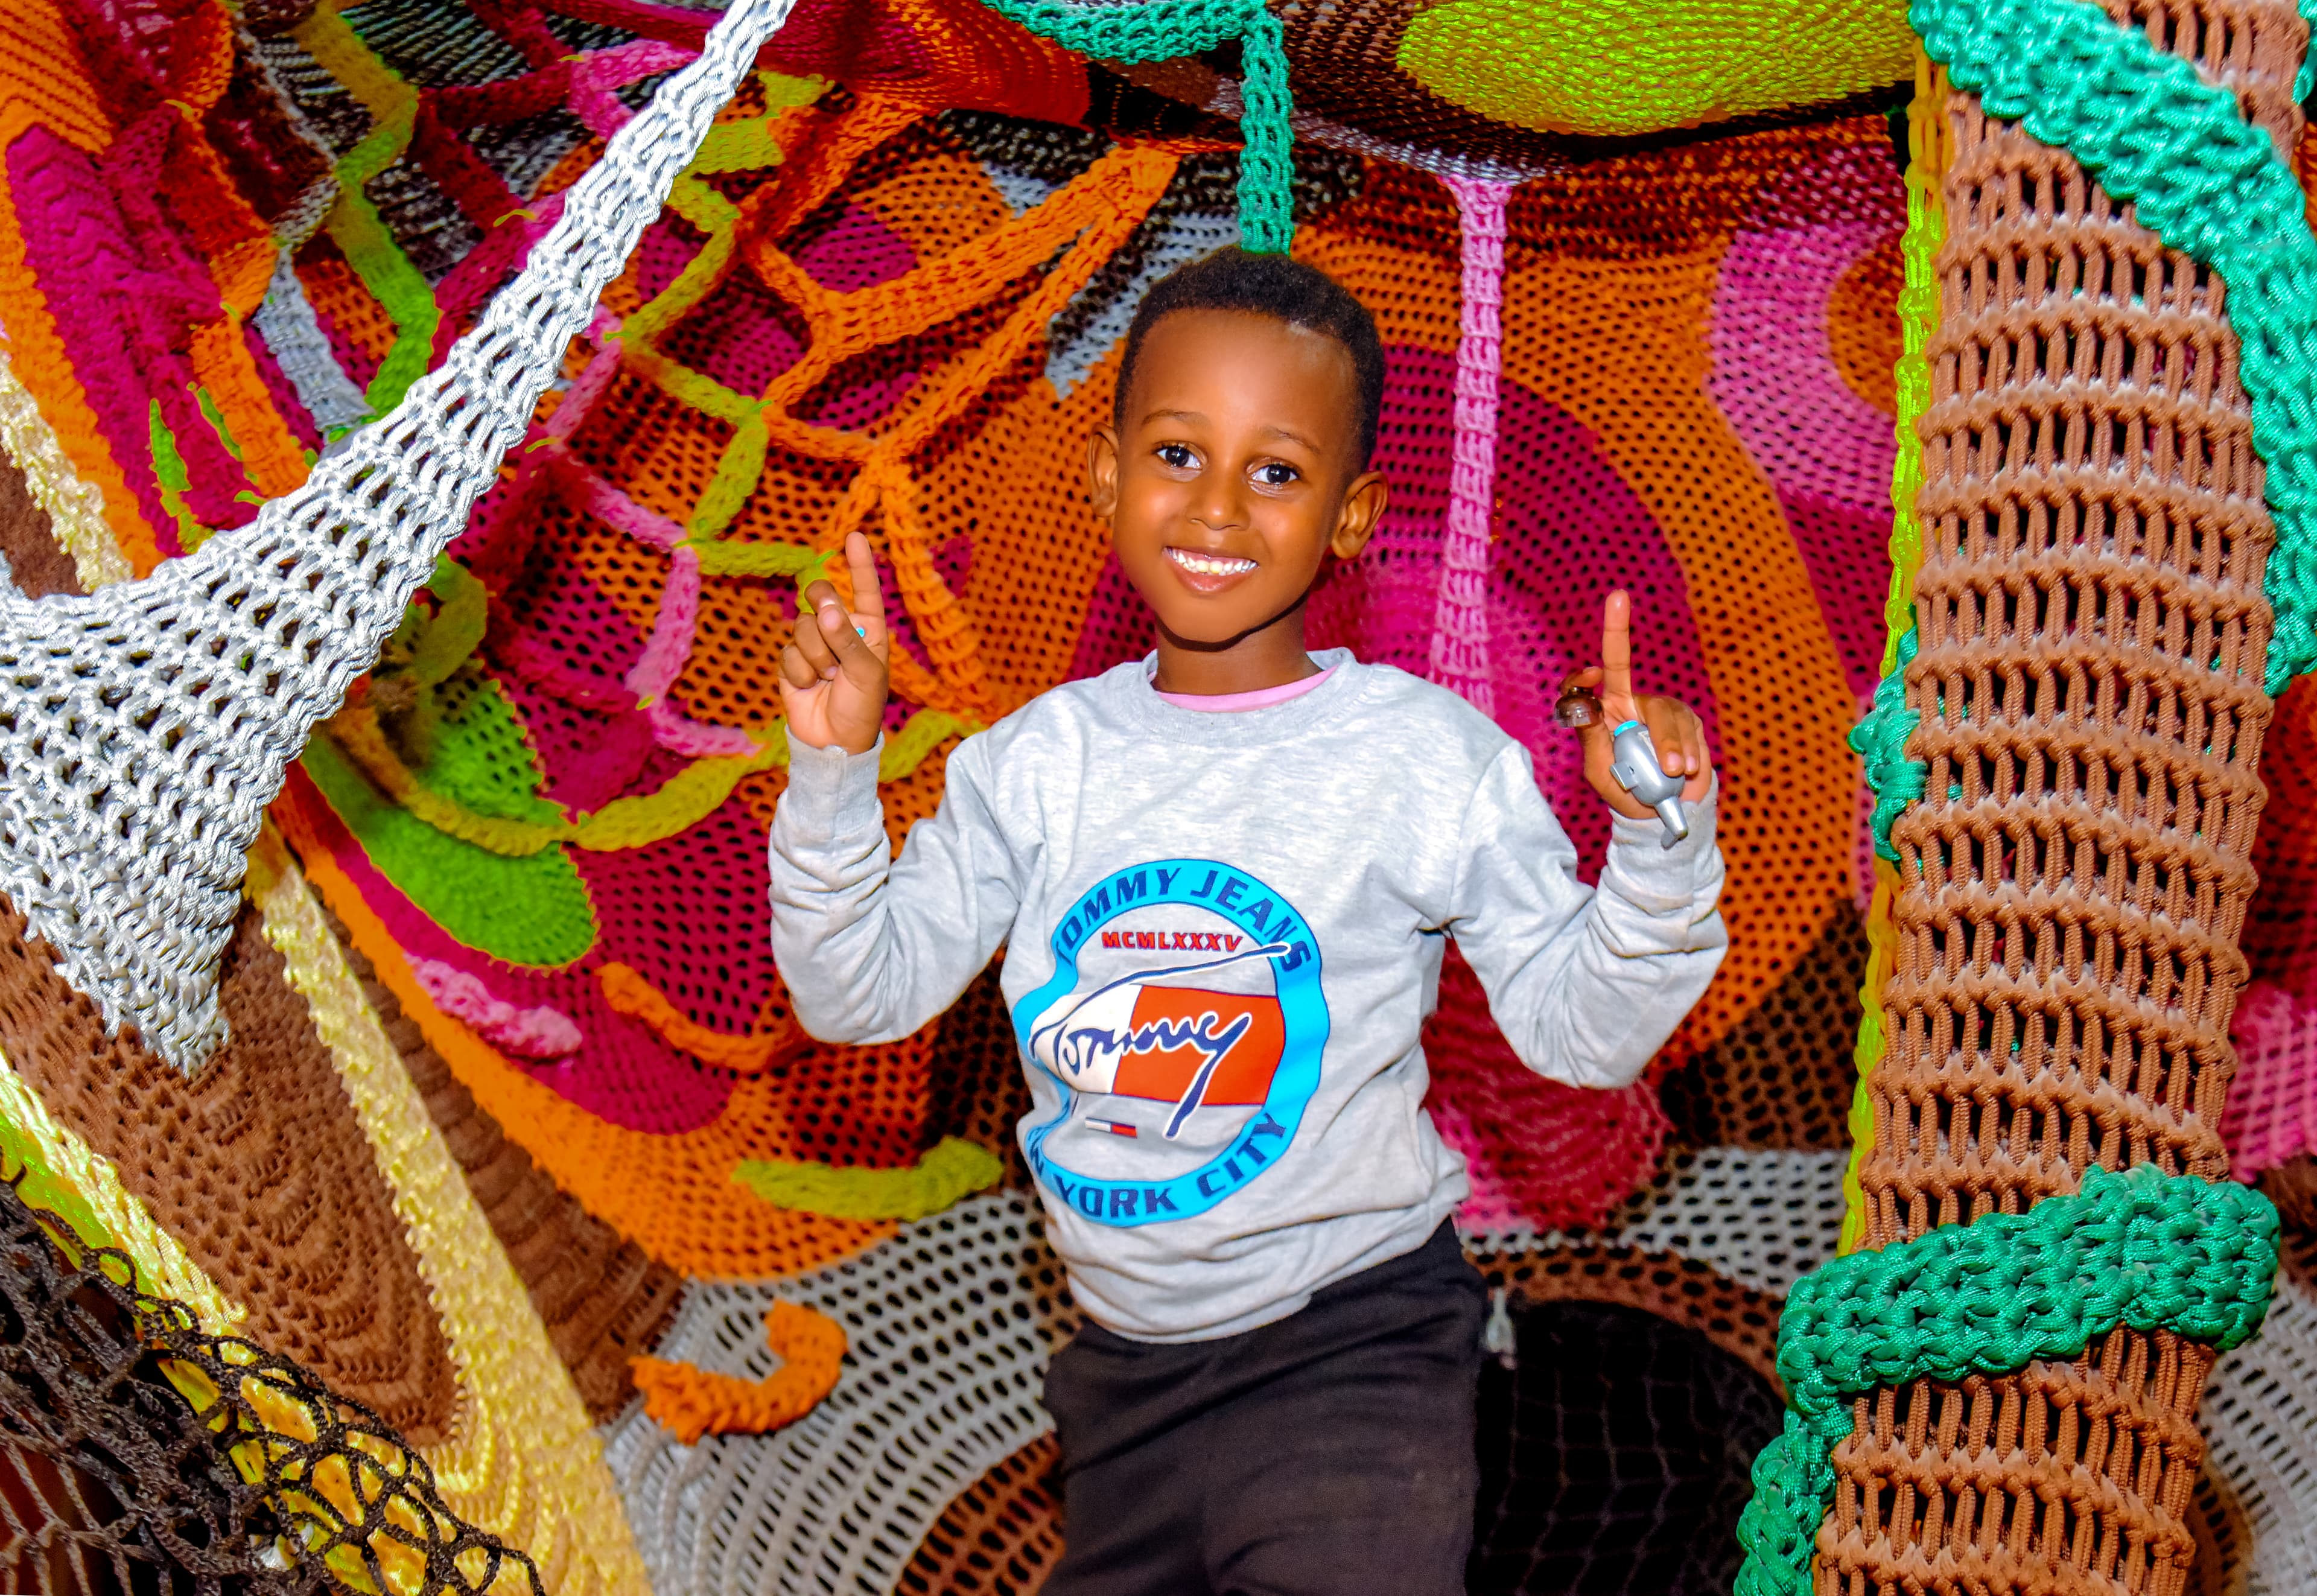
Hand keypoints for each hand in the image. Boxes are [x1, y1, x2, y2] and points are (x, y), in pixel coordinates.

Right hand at [778, 532, 889, 755]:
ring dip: (815, 655)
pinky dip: (799, 671)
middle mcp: (841, 631)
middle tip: (829, 626)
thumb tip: (826, 610)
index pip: (864, 590)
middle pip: (821, 595)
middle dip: (822, 608)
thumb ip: (848, 640)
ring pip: (802, 625)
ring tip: (827, 678)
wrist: (834, 743)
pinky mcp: (792, 661)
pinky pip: (788, 651)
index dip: (859, 564)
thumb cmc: (861, 708)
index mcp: (869, 629)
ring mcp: (815, 645)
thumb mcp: (866, 675)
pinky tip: (810, 687)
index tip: (856, 536)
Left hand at [1563, 590, 1712, 820]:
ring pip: (1674, 718)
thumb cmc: (1623, 789)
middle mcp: (1639, 704)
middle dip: (1662, 736)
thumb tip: (1584, 700)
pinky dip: (1689, 753)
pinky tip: (1685, 772)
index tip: (1611, 623)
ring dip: (1676, 750)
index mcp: (1612, 707)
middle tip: (1668, 769)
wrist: (1657, 814)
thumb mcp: (1598, 767)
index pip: (1612, 663)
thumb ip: (1590, 734)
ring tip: (1674, 776)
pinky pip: (1692, 731)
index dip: (1615, 634)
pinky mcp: (1690, 725)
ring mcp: (1666, 713)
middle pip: (1651, 703)